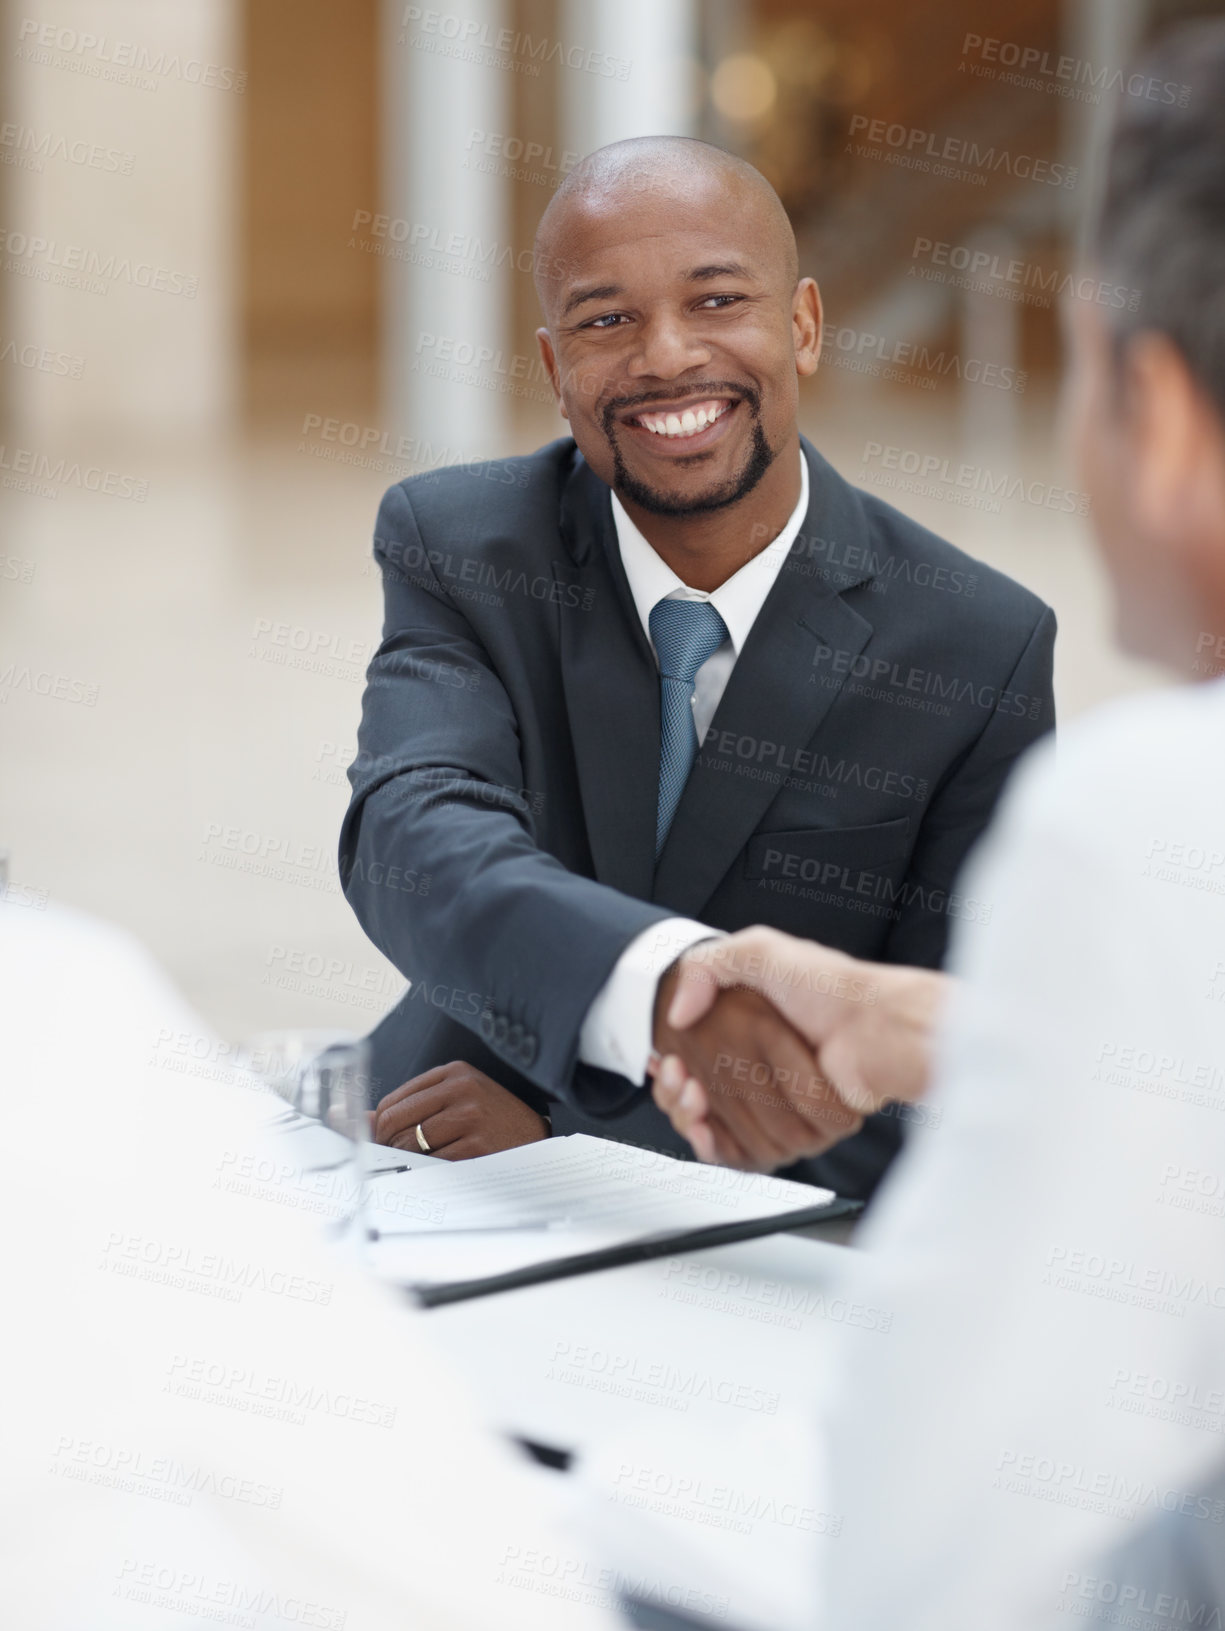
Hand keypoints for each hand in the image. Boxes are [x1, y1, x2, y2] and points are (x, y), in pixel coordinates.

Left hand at [372, 1062, 549, 1158]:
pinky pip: (433, 1163)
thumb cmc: (492, 1122)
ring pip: (410, 1144)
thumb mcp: (457, 1100)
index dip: (379, 1127)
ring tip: (421, 1164)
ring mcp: (471, 1116)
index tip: (382, 1143)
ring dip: (407, 1161)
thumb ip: (410, 1106)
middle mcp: (462, 1089)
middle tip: (393, 1160)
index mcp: (454, 1073)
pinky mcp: (478, 1145)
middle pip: (396, 1121)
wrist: (538, 1141)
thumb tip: (351, 1119)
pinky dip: (429, 1171)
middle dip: (386, 1144)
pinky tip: (441, 1170)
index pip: (393, 1100)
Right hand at [661, 928, 946, 1131]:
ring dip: (693, 1119)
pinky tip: (704, 1129)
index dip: (672, 1071)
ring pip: (718, 1129)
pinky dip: (719, 1147)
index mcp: (750, 1035)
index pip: (694, 1066)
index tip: (666, 1063)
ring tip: (691, 1097)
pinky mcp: (796, 1131)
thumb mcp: (761, 950)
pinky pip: (747, 1153)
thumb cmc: (828, 986)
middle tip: (676, 1079)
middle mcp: (762, 1072)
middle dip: (677, 1095)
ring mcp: (778, 1103)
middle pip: (699, 1102)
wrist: (878, 1027)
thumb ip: (710, 967)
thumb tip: (678, 1014)